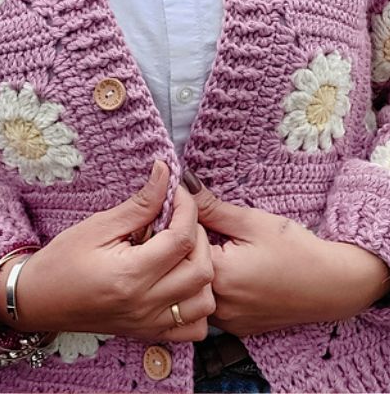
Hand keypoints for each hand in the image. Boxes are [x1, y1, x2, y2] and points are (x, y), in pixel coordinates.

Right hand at [0, 161, 214, 342]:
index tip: (176, 191)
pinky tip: (180, 281)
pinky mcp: (150, 333)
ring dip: (202, 270)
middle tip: (179, 217)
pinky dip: (197, 304)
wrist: (40, 300)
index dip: (187, 208)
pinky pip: (194, 328)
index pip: (181, 239)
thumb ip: (139, 204)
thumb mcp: (99, 225)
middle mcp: (146, 304)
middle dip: (199, 235)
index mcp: (131, 275)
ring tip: (181, 249)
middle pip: (202, 270)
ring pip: (205, 303)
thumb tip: (164, 173)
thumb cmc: (62, 260)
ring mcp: (150, 323)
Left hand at [187, 177, 389, 336]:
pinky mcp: (239, 328)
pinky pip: (214, 307)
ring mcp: (229, 322)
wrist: (332, 285)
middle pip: (185, 271)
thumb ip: (212, 206)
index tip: (190, 210)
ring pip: (197, 292)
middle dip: (188, 247)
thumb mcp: (252, 221)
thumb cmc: (296, 249)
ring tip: (217, 247)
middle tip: (204, 227)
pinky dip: (214, 288)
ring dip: (199, 270)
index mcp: (219, 276)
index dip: (182, 224)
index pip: (180, 246)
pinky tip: (231, 271)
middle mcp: (219, 305)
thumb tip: (182, 184)